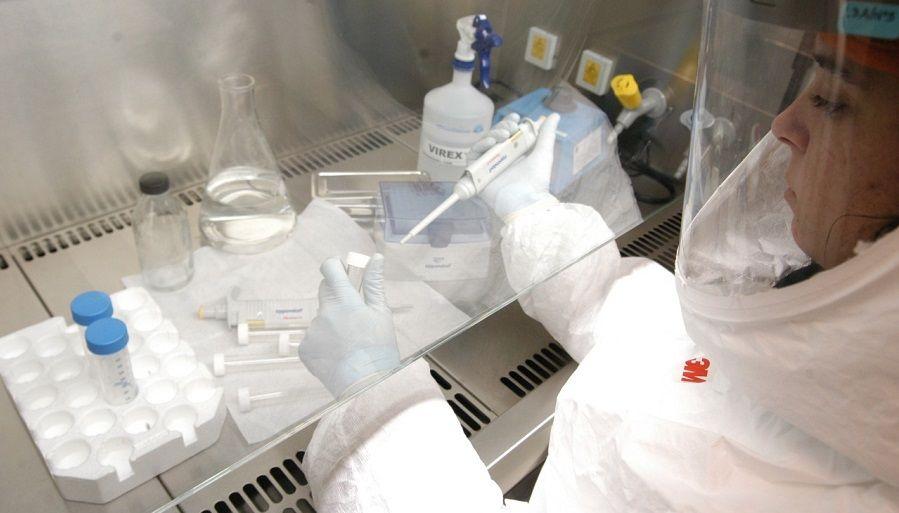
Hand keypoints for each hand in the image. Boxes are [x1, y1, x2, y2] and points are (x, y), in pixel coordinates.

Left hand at [299, 253, 399, 396]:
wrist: (366, 387)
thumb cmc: (379, 351)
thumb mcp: (381, 314)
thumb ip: (374, 283)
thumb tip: (375, 258)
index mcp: (345, 302)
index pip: (330, 269)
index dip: (334, 267)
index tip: (342, 274)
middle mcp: (324, 313)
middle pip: (324, 291)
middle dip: (337, 297)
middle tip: (352, 316)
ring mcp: (312, 331)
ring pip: (321, 318)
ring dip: (331, 324)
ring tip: (348, 344)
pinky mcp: (304, 348)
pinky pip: (313, 338)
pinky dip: (323, 343)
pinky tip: (337, 355)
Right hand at [468, 112, 560, 220]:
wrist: (525, 200)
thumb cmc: (537, 180)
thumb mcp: (544, 153)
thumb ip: (547, 134)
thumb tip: (555, 115)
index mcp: (515, 155)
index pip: (508, 134)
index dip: (509, 123)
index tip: (516, 118)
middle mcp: (500, 160)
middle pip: (495, 137)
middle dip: (502, 127)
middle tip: (511, 127)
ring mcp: (489, 166)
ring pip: (484, 144)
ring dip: (492, 134)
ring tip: (503, 135)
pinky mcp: (478, 174)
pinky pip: (473, 155)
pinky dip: (480, 145)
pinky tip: (491, 142)